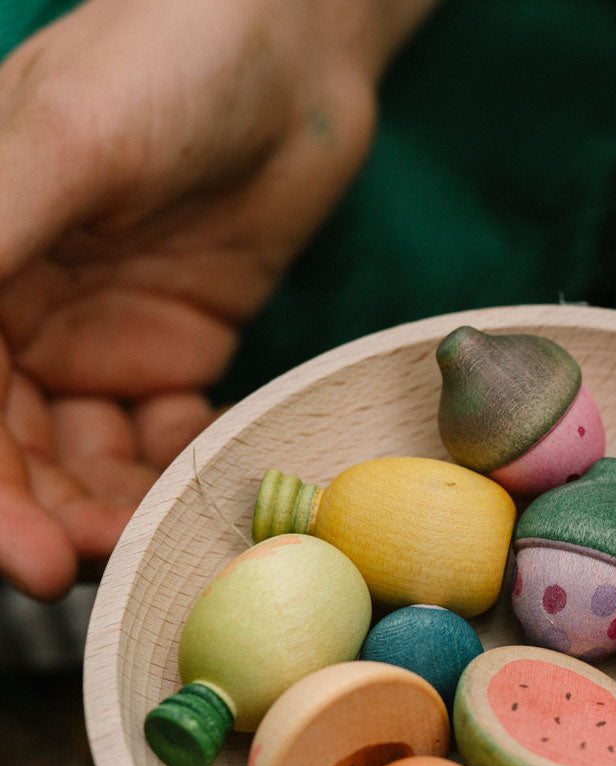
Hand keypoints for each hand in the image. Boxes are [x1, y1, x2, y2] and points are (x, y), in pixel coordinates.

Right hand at [0, 0, 438, 598]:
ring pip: (85, 457)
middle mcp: (19, 311)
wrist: (294, 50)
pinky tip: (200, 476)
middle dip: (44, 515)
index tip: (25, 559)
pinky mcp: (176, 351)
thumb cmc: (168, 59)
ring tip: (151, 541)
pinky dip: (176, 468)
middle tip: (95, 570)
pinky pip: (165, 437)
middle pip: (12, 447)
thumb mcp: (68, 140)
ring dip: (112, 506)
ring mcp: (97, 337)